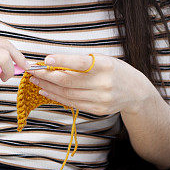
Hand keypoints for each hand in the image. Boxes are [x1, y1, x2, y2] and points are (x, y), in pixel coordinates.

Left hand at [27, 53, 151, 115]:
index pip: (79, 63)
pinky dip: (57, 97)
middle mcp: (103, 83)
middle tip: (33, 71)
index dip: (62, 61)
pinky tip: (46, 92)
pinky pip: (72, 104)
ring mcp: (101, 99)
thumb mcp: (103, 59)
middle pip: (68, 81)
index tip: (46, 59)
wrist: (136, 92)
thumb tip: (53, 62)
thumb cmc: (115, 71)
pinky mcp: (97, 110)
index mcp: (105, 66)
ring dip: (48, 87)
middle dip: (47, 76)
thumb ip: (81, 62)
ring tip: (36, 81)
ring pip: (67, 94)